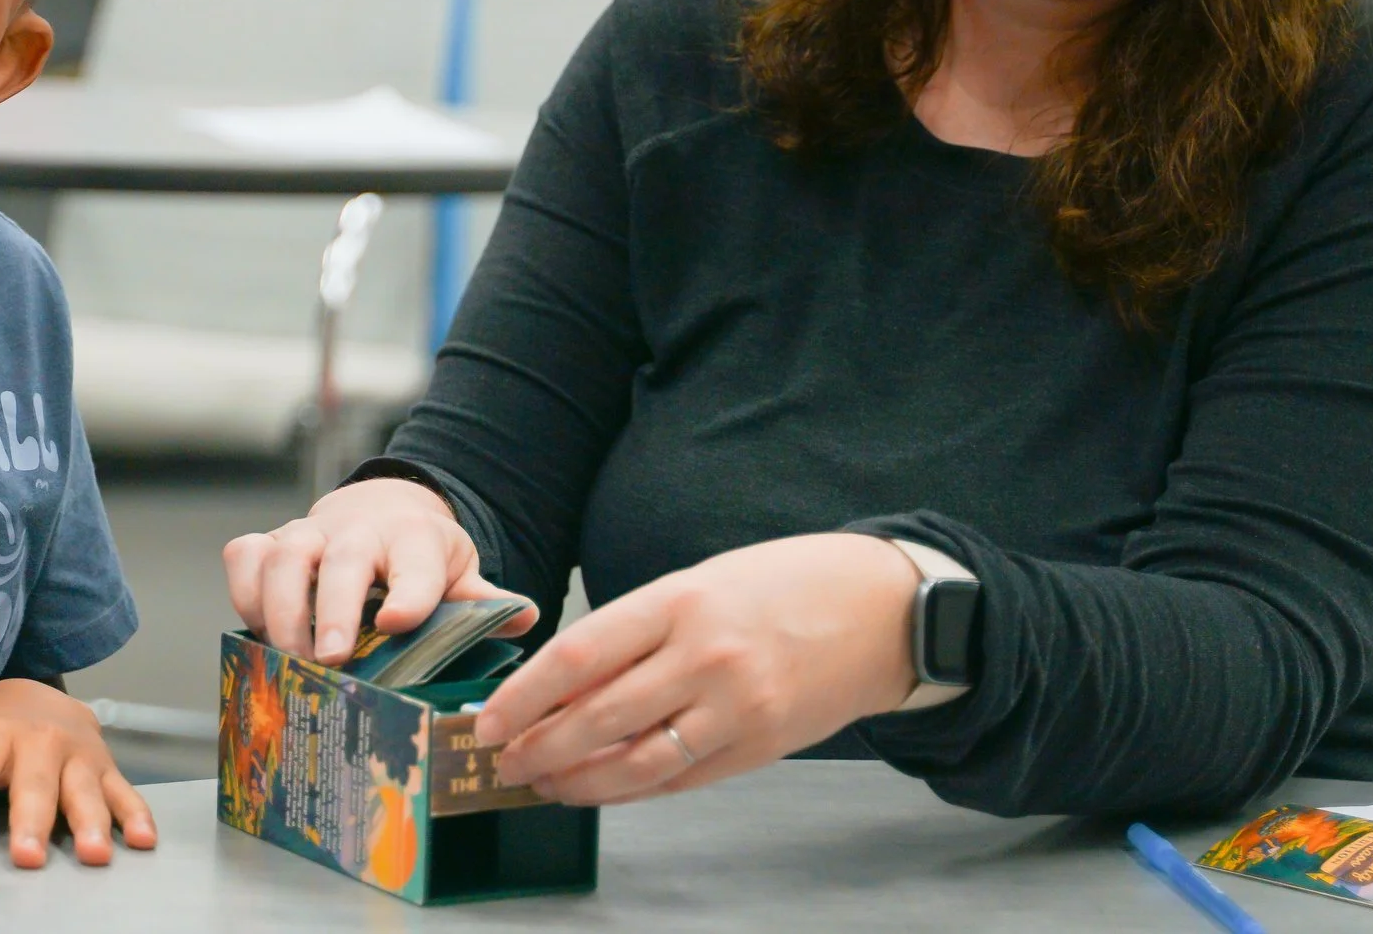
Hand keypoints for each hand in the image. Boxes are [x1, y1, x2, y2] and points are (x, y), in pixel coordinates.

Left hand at [0, 678, 155, 867]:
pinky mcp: (107, 768)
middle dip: (31, 821)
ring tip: (93, 855)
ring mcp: (79, 755)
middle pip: (35, 784)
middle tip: (27, 857)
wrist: (40, 694)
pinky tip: (142, 840)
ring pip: (85, 790)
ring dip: (91, 822)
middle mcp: (41, 741)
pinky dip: (137, 815)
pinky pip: (126, 792)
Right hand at [223, 476, 537, 665]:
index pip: (417, 563)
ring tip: (291, 659)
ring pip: (283, 556)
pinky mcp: (270, 542)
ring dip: (283, 610)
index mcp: (414, 539)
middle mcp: (357, 531)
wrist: (379, 512)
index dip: (410, 592)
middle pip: (342, 558)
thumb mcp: (457, 572)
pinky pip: (244, 555)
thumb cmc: (416, 555)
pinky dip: (244, 592)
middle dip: (334, 607)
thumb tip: (524, 616)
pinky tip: (258, 632)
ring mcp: (308, 534)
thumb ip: (483, 599)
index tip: (399, 623)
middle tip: (334, 657)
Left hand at [478, 534, 919, 803]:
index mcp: (679, 601)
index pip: (578, 657)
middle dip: (538, 746)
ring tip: (542, 783)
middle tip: (501, 759)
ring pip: (636, 762)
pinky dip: (630, 790)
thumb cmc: (783, 584)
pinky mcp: (760, 747)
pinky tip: (598, 789)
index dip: (524, 697)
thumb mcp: (700, 582)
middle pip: (598, 716)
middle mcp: (705, 657)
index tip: (490, 717)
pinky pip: (679, 778)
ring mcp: (736, 708)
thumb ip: (636, 631)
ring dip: (578, 779)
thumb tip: (564, 679)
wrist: (883, 610)